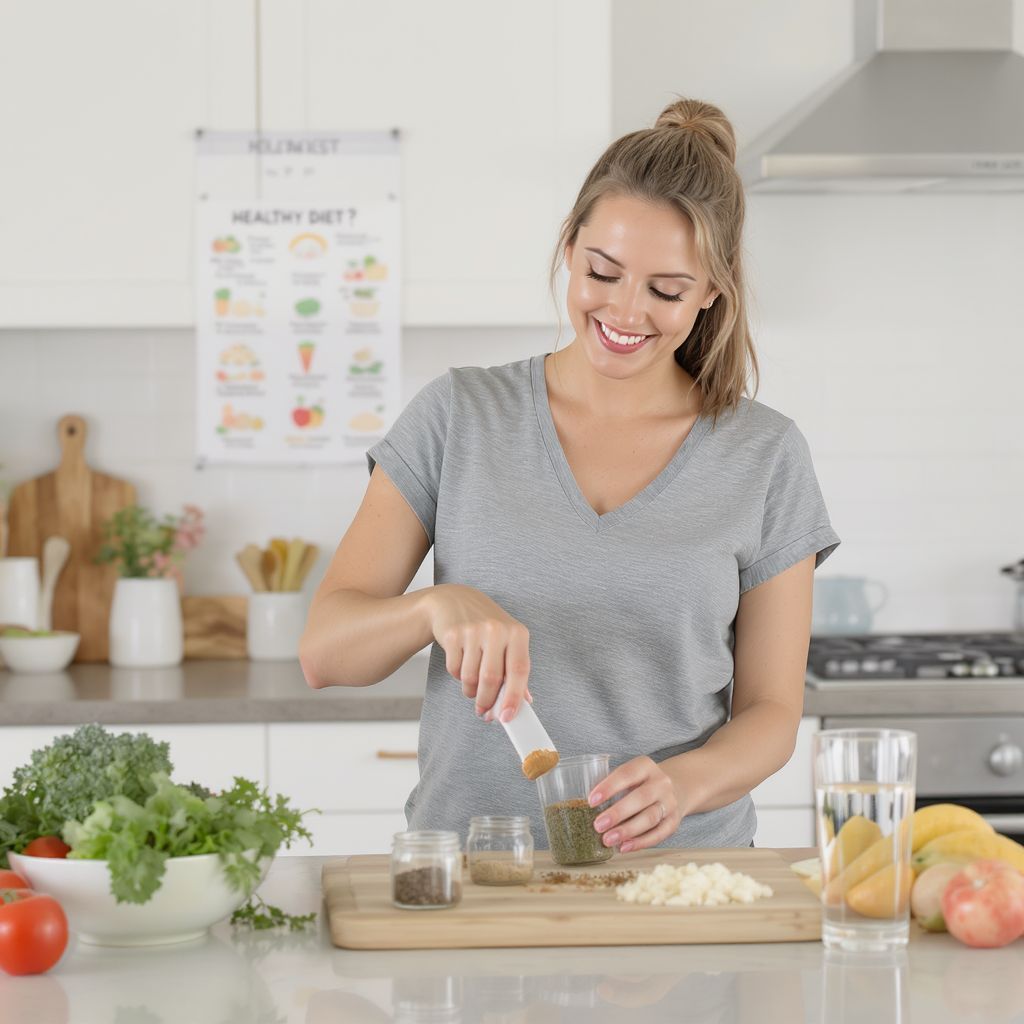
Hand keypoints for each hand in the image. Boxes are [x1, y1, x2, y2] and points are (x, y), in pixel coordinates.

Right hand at [425, 583, 531, 719]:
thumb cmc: (486, 625)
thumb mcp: (507, 640)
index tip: (506, 716)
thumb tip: (524, 701)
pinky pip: (455, 669)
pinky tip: (461, 665)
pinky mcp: (452, 634)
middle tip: (484, 711)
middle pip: (491, 678)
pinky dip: (457, 676)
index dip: (514, 697)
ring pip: (471, 677)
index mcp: (517, 633)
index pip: (519, 670)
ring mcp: (473, 630)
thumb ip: (515, 669)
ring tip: (472, 686)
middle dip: (487, 701)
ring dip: (471, 690)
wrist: (454, 601)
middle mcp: (496, 629)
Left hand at [588, 756, 679, 853]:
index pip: (627, 774)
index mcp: (645, 766)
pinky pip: (658, 834)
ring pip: (650, 818)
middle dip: (618, 813)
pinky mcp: (674, 822)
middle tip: (598, 825)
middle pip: (641, 798)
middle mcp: (661, 783)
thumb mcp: (630, 776)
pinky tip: (623, 847)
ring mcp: (670, 803)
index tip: (591, 801)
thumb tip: (583, 806)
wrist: (676, 788)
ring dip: (627, 830)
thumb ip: (612, 786)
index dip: (609, 787)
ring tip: (607, 840)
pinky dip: (640, 842)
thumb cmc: (640, 784)